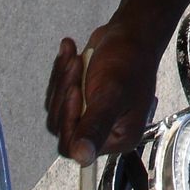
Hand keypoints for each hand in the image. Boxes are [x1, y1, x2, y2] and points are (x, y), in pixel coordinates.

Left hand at [45, 19, 161, 162]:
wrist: (131, 32)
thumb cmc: (129, 61)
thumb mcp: (112, 94)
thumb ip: (96, 126)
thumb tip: (82, 157)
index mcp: (118, 137)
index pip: (76, 146)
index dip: (69, 121)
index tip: (75, 90)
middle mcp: (104, 131)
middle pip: (63, 127)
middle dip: (65, 94)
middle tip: (74, 66)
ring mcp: (91, 115)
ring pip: (58, 109)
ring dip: (62, 80)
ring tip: (74, 56)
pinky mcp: (81, 100)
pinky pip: (58, 95)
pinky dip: (61, 73)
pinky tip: (70, 51)